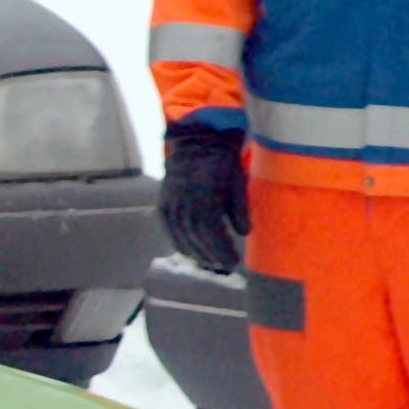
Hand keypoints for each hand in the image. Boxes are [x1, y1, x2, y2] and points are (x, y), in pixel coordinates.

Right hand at [161, 119, 249, 276]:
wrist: (195, 143)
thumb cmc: (222, 162)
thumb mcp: (237, 182)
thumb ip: (240, 208)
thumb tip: (244, 233)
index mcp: (204, 197)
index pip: (212, 232)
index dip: (222, 249)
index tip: (234, 261)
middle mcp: (183, 204)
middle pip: (197, 238)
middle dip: (212, 254)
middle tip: (225, 265)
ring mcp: (170, 205)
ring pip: (182, 237)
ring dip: (197, 253)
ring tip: (210, 262)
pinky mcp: (163, 205)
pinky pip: (170, 230)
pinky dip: (180, 244)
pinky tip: (190, 253)